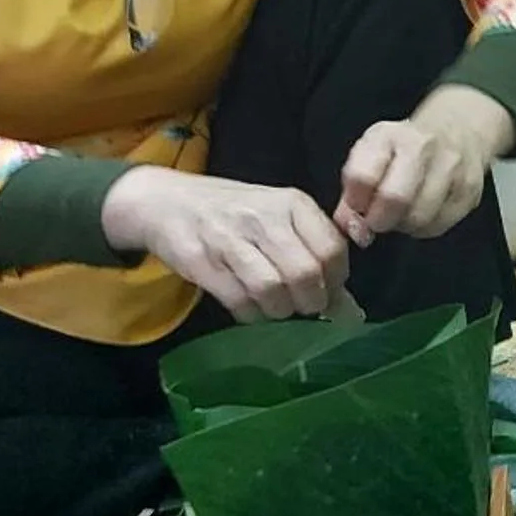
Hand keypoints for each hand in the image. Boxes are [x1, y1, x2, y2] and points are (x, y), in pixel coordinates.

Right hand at [101, 166, 347, 321]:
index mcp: (292, 203)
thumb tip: (350, 312)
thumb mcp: (280, 221)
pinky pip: (238, 300)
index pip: (332, 249)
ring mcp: (229, 238)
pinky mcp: (201, 261)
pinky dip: (251, 313)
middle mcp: (263, 217)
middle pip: (305, 273)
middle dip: (309, 301)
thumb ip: (315, 255)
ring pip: (272, 289)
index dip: (336, 281)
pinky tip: (250, 306)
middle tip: (302, 305)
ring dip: (279, 309)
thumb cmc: (236, 214)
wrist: (165, 202)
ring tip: (276, 306)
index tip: (327, 291)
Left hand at [336, 85, 512, 244]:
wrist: (458, 131)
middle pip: (394, 199)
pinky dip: (424, 228)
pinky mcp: (470, 191)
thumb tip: (348, 226)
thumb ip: (353, 188)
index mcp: (390, 135)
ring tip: (401, 214)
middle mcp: (424, 147)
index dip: (354, 202)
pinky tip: (421, 213)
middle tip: (377, 219)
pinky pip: (438, 226)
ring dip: (403, 225)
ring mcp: (453, 169)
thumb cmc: (406, 147)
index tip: (356, 208)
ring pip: (418, 218)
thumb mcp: (371, 152)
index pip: (362, 176)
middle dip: (379, 220)